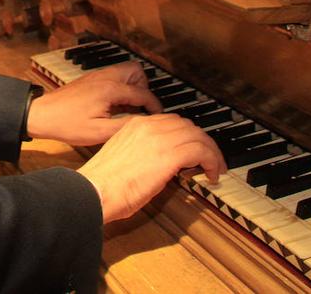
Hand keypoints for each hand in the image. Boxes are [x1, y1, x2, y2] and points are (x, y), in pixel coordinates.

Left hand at [25, 62, 162, 145]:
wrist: (42, 114)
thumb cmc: (67, 124)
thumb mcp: (100, 132)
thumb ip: (126, 126)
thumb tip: (146, 123)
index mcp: (110, 89)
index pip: (143, 94)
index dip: (155, 106)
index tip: (159, 117)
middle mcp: (105, 77)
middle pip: (137, 71)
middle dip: (144, 89)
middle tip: (140, 107)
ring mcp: (97, 76)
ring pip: (125, 71)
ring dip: (132, 86)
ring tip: (127, 107)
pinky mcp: (91, 79)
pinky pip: (114, 76)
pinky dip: (120, 87)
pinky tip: (114, 105)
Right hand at [76, 113, 225, 221]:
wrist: (95, 190)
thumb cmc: (103, 184)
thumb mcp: (123, 158)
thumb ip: (142, 154)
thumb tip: (159, 165)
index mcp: (134, 125)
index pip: (170, 121)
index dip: (186, 134)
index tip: (193, 148)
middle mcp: (148, 126)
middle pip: (187, 125)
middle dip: (201, 140)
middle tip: (209, 157)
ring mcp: (160, 138)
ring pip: (198, 135)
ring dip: (211, 151)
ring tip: (215, 168)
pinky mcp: (170, 154)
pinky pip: (201, 151)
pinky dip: (212, 161)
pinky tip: (212, 174)